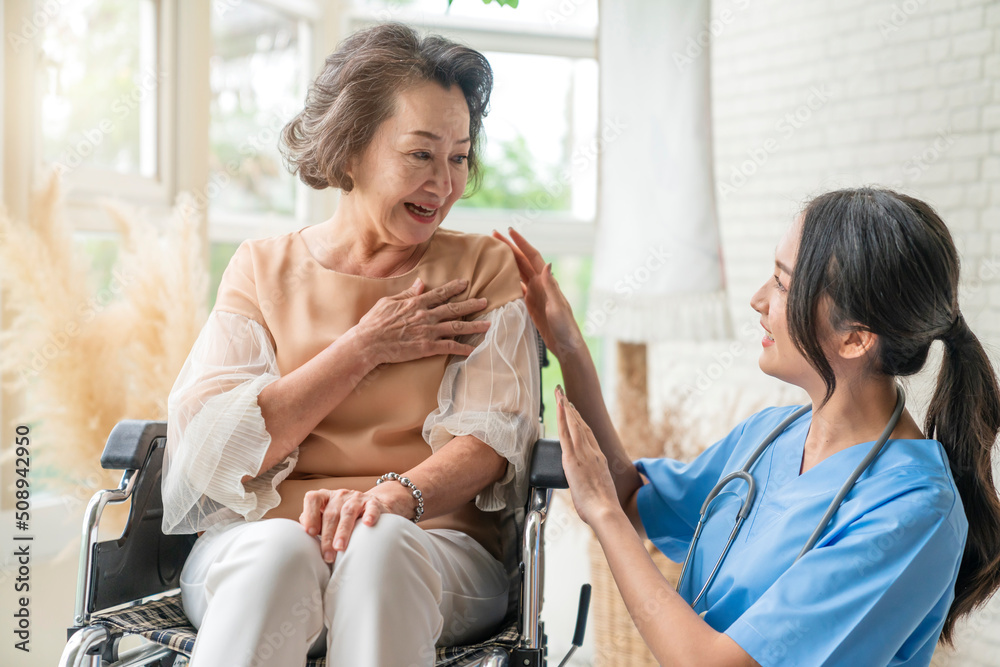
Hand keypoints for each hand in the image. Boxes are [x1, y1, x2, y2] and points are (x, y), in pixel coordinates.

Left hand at [298, 482, 414, 563]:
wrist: (371, 506)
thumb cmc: (343, 517)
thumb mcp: (327, 517)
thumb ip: (314, 523)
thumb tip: (303, 534)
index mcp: (325, 498)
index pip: (313, 499)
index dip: (310, 514)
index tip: (310, 533)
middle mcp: (339, 496)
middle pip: (331, 514)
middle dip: (327, 536)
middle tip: (327, 555)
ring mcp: (357, 498)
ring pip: (348, 512)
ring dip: (343, 531)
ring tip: (340, 547)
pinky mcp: (373, 503)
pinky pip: (372, 508)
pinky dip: (370, 515)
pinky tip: (367, 524)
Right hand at [354, 277, 490, 365]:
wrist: (368, 343)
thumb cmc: (374, 323)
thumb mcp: (388, 301)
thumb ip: (406, 293)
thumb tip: (420, 283)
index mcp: (416, 303)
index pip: (440, 293)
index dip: (454, 288)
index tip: (466, 283)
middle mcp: (425, 315)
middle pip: (454, 308)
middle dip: (471, 304)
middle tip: (485, 301)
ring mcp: (427, 331)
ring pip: (456, 326)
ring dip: (474, 325)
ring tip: (488, 324)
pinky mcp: (427, 347)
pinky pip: (449, 346)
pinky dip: (462, 348)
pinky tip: (474, 350)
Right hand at [492, 228, 584, 358]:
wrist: (567, 346)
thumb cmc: (565, 327)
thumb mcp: (558, 307)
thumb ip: (551, 287)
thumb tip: (548, 263)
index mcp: (547, 282)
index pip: (532, 256)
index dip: (521, 243)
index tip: (509, 230)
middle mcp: (541, 284)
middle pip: (522, 261)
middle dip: (509, 247)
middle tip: (493, 235)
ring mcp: (536, 294)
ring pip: (519, 272)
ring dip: (507, 261)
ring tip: (493, 252)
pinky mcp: (531, 305)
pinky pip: (517, 287)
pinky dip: (508, 280)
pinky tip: (499, 277)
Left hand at [555, 385, 620, 525]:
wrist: (605, 510)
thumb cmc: (601, 507)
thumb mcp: (597, 490)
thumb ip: (589, 484)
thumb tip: (584, 490)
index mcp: (598, 459)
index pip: (588, 436)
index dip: (580, 422)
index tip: (574, 411)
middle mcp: (592, 452)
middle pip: (581, 425)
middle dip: (571, 409)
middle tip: (564, 396)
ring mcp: (583, 453)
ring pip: (573, 425)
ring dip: (565, 407)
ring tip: (559, 394)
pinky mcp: (573, 458)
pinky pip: (566, 433)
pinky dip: (562, 417)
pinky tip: (559, 406)